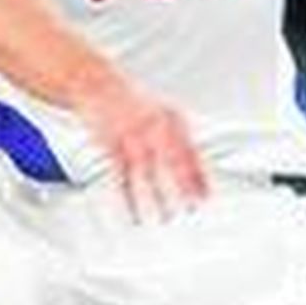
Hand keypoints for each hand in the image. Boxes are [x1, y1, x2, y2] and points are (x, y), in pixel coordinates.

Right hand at [71, 71, 209, 219]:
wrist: (99, 85)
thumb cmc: (134, 103)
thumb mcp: (164, 112)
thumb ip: (180, 136)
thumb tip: (199, 165)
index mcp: (172, 119)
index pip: (191, 152)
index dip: (199, 176)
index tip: (206, 197)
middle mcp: (155, 126)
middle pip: (172, 162)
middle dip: (182, 188)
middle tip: (191, 210)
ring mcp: (132, 135)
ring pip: (146, 173)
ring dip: (155, 199)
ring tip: (163, 219)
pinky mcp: (110, 144)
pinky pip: (121, 176)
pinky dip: (127, 198)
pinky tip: (132, 213)